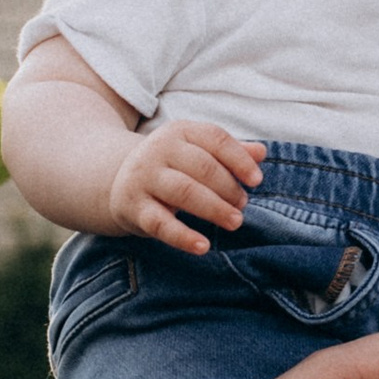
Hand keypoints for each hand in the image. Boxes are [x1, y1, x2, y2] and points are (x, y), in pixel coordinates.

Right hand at [106, 119, 265, 254]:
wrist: (117, 180)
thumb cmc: (171, 166)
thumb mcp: (197, 151)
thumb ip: (229, 152)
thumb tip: (261, 152)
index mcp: (180, 131)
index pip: (215, 139)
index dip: (239, 159)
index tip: (256, 180)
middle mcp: (159, 150)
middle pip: (202, 167)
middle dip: (228, 188)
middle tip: (243, 205)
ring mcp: (144, 178)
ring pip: (184, 192)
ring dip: (214, 208)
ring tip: (235, 222)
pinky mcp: (133, 207)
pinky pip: (160, 223)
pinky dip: (183, 236)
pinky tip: (203, 247)